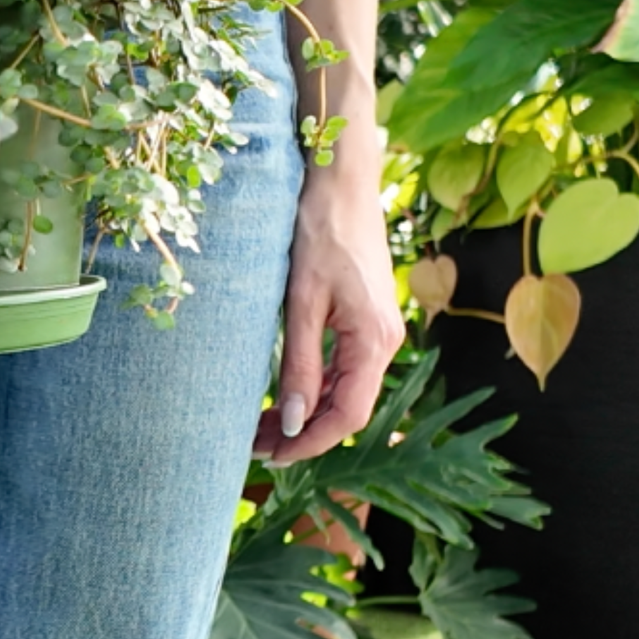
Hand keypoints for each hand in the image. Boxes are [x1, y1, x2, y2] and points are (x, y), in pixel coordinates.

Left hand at [253, 162, 402, 466]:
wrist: (340, 181)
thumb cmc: (319, 231)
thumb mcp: (302, 301)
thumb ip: (301, 364)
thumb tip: (296, 422)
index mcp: (374, 340)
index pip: (349, 415)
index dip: (311, 443)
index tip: (273, 457)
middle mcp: (384, 341)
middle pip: (347, 407)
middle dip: (303, 433)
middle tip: (254, 447)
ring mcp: (377, 331)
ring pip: (344, 390)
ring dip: (307, 412)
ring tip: (261, 427)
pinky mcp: (365, 319)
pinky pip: (343, 368)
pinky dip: (315, 388)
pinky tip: (285, 396)